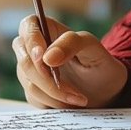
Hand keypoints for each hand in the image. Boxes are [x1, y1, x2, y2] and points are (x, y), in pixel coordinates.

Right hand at [13, 15, 128, 108]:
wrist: (105, 90)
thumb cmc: (99, 62)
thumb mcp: (92, 47)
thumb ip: (71, 44)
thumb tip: (46, 57)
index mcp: (48, 29)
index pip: (28, 26)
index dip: (32, 41)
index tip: (44, 58)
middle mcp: (33, 49)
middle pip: (25, 60)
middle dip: (47, 78)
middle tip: (72, 90)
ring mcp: (31, 71)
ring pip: (29, 83)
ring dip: (55, 94)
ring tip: (79, 98)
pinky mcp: (33, 90)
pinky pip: (34, 99)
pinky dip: (54, 103)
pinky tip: (70, 104)